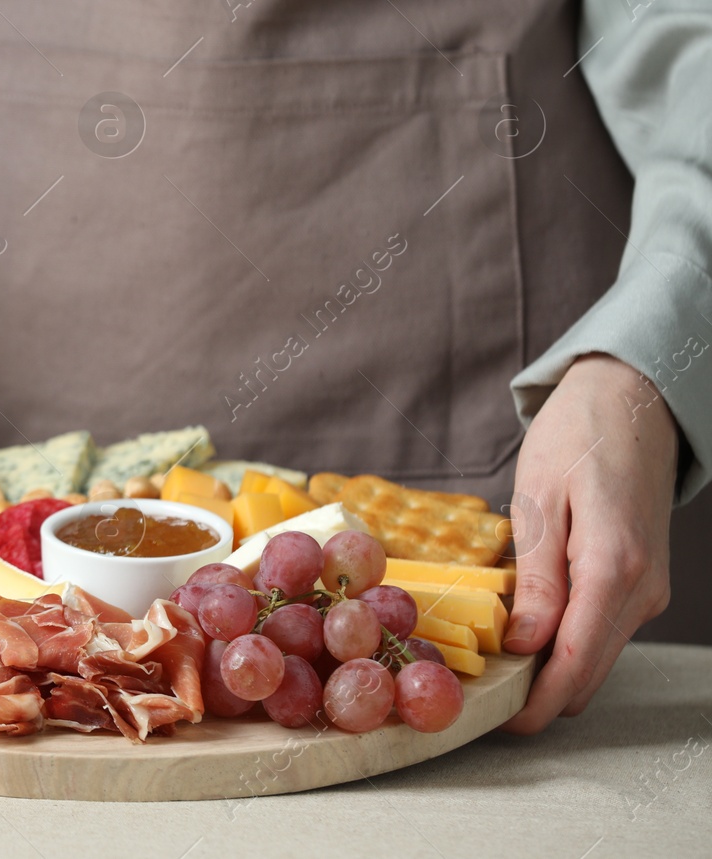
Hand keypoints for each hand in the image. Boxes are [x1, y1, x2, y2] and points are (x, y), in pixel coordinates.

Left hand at [501, 353, 676, 732]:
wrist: (634, 402)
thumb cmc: (579, 438)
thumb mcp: (540, 499)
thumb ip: (538, 576)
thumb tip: (524, 645)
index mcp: (614, 567)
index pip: (577, 662)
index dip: (537, 702)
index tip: (496, 721)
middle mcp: (641, 588)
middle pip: (589, 671)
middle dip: (538, 693)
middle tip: (477, 693)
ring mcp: (646, 589)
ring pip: (596, 655)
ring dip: (550, 668)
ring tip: (488, 662)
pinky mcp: (641, 583)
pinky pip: (600, 630)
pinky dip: (565, 642)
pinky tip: (522, 630)